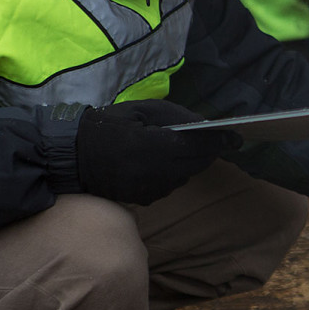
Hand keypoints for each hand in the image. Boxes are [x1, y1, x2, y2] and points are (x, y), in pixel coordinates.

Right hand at [75, 100, 240, 204]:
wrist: (72, 155)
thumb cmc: (107, 126)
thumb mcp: (142, 110)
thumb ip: (176, 116)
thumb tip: (207, 126)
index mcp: (153, 146)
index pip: (198, 146)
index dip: (219, 141)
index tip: (236, 137)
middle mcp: (156, 172)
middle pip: (197, 164)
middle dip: (207, 152)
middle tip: (211, 140)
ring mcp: (151, 189)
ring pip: (186, 176)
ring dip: (189, 164)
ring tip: (176, 149)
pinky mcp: (145, 199)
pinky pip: (171, 186)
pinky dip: (173, 174)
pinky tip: (159, 163)